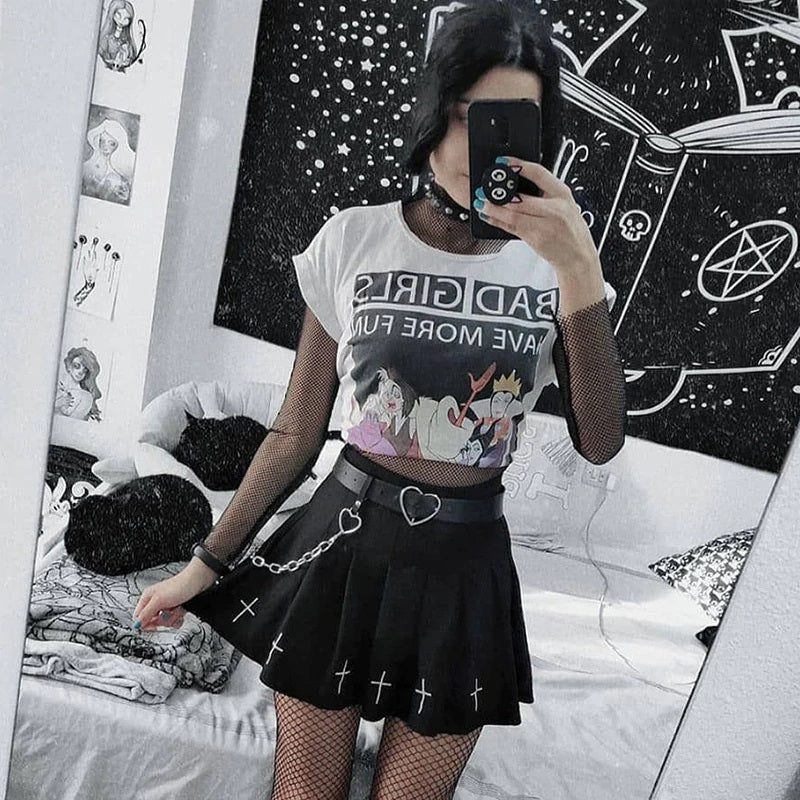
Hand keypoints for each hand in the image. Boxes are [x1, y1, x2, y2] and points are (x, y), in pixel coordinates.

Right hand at [132, 565, 216, 631]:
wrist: (198, 581)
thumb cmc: (180, 585)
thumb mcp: (159, 600)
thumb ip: (146, 613)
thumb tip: (136, 625)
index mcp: (147, 598)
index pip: (139, 617)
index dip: (145, 624)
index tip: (154, 627)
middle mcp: (156, 602)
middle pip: (153, 621)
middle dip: (163, 619)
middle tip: (168, 611)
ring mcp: (166, 606)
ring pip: (164, 622)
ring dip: (172, 618)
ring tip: (177, 608)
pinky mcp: (176, 609)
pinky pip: (174, 621)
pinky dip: (179, 618)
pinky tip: (182, 611)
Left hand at [473, 157, 599, 275]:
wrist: (579, 258)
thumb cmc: (571, 234)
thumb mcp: (565, 208)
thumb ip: (545, 197)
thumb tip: (517, 190)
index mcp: (563, 194)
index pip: (538, 173)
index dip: (518, 165)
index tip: (502, 162)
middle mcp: (556, 207)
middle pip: (521, 196)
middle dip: (499, 192)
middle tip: (484, 189)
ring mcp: (546, 223)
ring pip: (514, 213)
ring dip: (494, 208)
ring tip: (482, 203)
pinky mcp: (538, 238)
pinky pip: (513, 227)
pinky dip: (498, 222)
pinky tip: (489, 218)